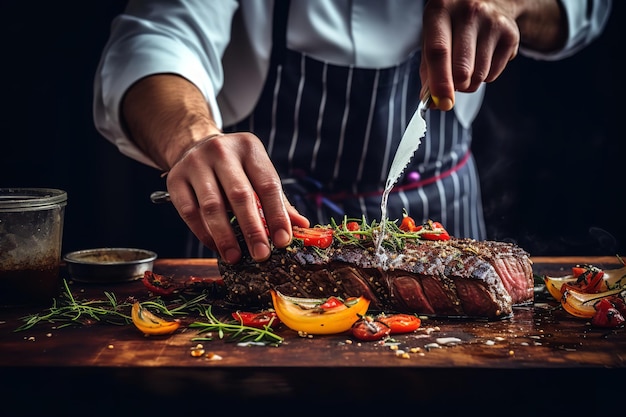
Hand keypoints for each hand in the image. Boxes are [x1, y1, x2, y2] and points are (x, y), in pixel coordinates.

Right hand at [166, 132, 308, 263]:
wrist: (194, 145)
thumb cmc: (235, 166)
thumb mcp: (257, 172)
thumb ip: (277, 199)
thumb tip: (302, 225)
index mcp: (249, 148)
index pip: (268, 185)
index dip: (277, 215)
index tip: (283, 241)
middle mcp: (221, 151)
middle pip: (240, 195)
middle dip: (252, 229)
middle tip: (260, 255)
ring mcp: (195, 163)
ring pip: (212, 206)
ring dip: (225, 236)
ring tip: (235, 257)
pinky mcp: (175, 178)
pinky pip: (190, 212)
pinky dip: (204, 233)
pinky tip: (215, 247)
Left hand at [420, 0, 523, 109]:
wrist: (489, 2)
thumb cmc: (453, 24)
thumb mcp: (433, 37)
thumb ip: (428, 69)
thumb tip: (433, 101)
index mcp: (442, 9)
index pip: (438, 52)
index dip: (439, 82)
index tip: (441, 102)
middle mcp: (469, 12)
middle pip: (461, 69)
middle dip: (455, 86)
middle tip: (452, 81)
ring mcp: (492, 22)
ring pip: (478, 76)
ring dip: (469, 83)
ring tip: (467, 65)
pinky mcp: (510, 35)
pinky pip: (492, 75)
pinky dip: (483, 77)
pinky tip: (481, 58)